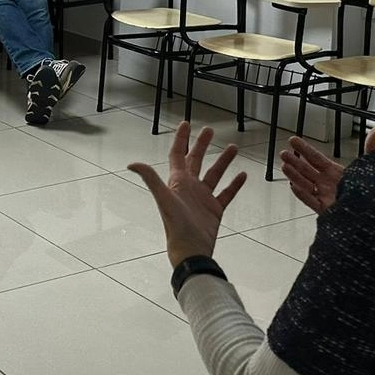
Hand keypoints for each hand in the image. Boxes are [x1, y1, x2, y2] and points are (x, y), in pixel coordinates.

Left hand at [127, 122, 248, 266]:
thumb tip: (131, 164)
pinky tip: (242, 174)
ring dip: (223, 161)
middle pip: (196, 160)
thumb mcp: (164, 199)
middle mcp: (190, 187)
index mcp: (177, 182)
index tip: (187, 124)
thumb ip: (151, 179)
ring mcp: (203, 198)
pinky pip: (227, 193)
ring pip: (214, 174)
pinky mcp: (215, 210)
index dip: (181, 139)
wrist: (191, 251)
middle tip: (209, 130)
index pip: (178, 155)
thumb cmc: (176, 227)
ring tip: (233, 147)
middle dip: (202, 144)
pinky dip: (235, 184)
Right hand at [279, 127, 374, 213]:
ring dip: (295, 176)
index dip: (304, 149)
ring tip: (284, 166)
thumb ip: (372, 147)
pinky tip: (294, 186)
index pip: (316, 158)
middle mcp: (329, 184)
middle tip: (284, 153)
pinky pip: (311, 202)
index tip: (293, 140)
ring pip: (306, 185)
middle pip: (307, 171)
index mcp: (337, 173)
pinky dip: (302, 194)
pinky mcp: (328, 211)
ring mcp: (327, 197)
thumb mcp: (373, 164)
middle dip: (295, 161)